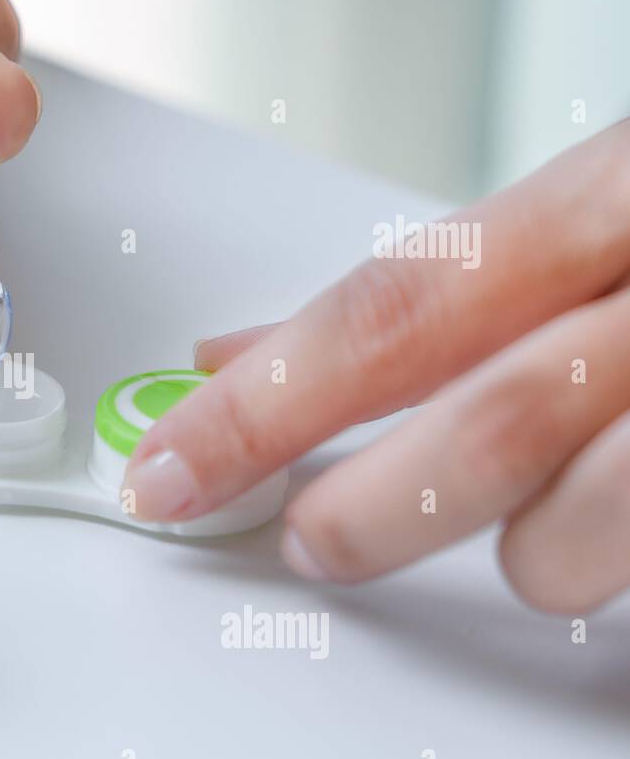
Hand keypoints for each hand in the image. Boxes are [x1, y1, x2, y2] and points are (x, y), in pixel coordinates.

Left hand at [125, 121, 629, 612]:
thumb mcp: (582, 220)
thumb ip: (422, 294)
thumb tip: (248, 353)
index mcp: (623, 201)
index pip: (395, 306)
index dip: (266, 400)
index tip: (173, 465)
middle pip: (492, 420)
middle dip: (369, 503)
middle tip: (311, 533)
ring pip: (591, 528)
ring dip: (529, 551)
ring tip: (532, 524)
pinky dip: (617, 557)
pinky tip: (623, 512)